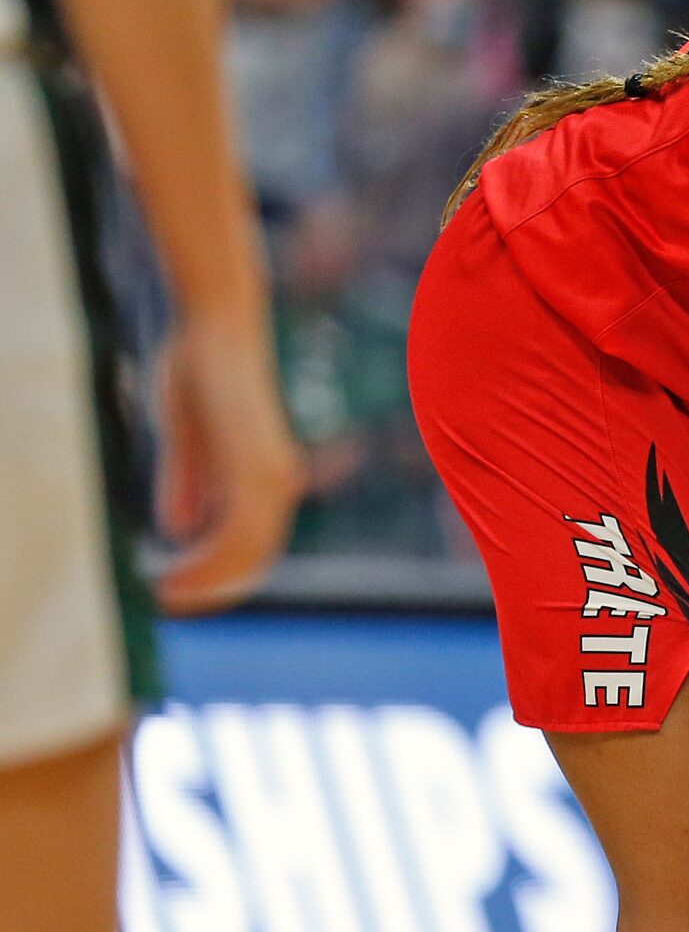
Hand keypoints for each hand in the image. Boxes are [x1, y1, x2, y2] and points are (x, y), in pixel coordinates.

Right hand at [154, 315, 303, 613]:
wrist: (217, 329)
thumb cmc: (202, 374)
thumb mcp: (189, 440)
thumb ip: (189, 483)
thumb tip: (183, 530)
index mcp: (267, 475)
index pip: (254, 545)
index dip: (218, 575)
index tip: (174, 591)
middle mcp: (278, 479)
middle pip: (254, 558)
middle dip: (213, 588)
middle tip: (166, 602)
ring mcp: (270, 472)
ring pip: (248, 552)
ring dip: (207, 582)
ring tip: (166, 595)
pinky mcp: (254, 462)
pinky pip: (238, 532)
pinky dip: (209, 562)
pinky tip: (175, 574)